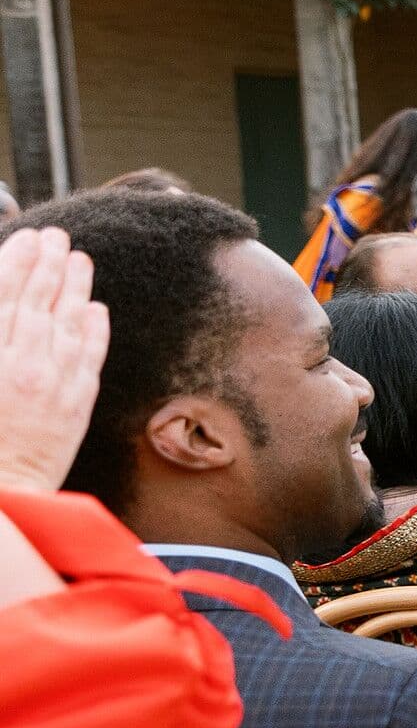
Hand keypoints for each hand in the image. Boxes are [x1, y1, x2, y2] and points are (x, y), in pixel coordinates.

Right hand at [0, 227, 107, 492]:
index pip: (3, 298)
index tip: (26, 237)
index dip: (16, 264)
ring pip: (67, 325)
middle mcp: (21, 367)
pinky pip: (89, 359)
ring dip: (74, 288)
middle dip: (46, 266)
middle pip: (36, 304)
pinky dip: (94, 331)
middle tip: (55, 236)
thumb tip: (7, 309)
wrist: (1, 492)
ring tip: (79, 259)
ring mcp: (53, 386)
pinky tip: (97, 309)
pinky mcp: (76, 406)